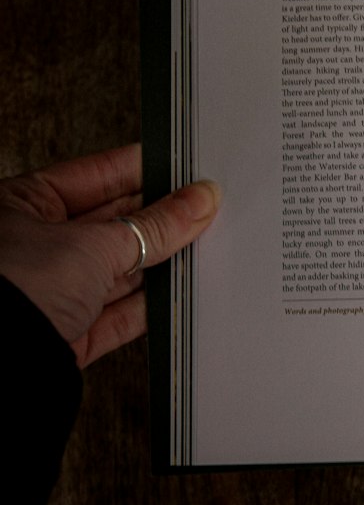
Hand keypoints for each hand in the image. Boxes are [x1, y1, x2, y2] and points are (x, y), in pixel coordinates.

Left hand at [0, 144, 219, 367]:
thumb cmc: (11, 290)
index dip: (143, 170)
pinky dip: (149, 306)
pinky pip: (116, 315)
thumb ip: (155, 225)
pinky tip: (178, 293)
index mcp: (20, 205)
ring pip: (118, 270)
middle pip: (111, 225)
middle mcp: (31, 246)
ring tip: (200, 249)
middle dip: (157, 220)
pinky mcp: (66, 335)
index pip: (95, 176)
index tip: (185, 169)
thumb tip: (197, 200)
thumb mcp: (94, 245)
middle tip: (203, 209)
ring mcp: (49, 292)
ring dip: (159, 263)